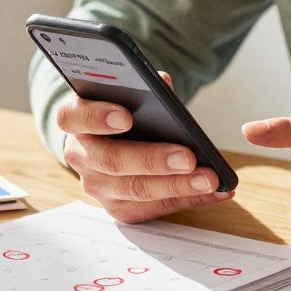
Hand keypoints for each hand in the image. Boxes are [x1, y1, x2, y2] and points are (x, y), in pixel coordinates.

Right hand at [57, 72, 233, 223]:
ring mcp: (97, 186)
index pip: (73, 116)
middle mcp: (80, 155)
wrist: (113, 143)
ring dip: (177, 186)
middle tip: (188, 157)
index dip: (97, 117)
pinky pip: (154, 208)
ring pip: (135, 190)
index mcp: (75, 119)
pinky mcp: (118, 208)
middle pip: (111, 161)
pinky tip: (217, 191)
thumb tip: (162, 82)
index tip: (126, 117)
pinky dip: (190, 199)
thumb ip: (143, 88)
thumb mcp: (128, 94)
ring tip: (210, 178)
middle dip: (152, 160)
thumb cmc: (124, 111)